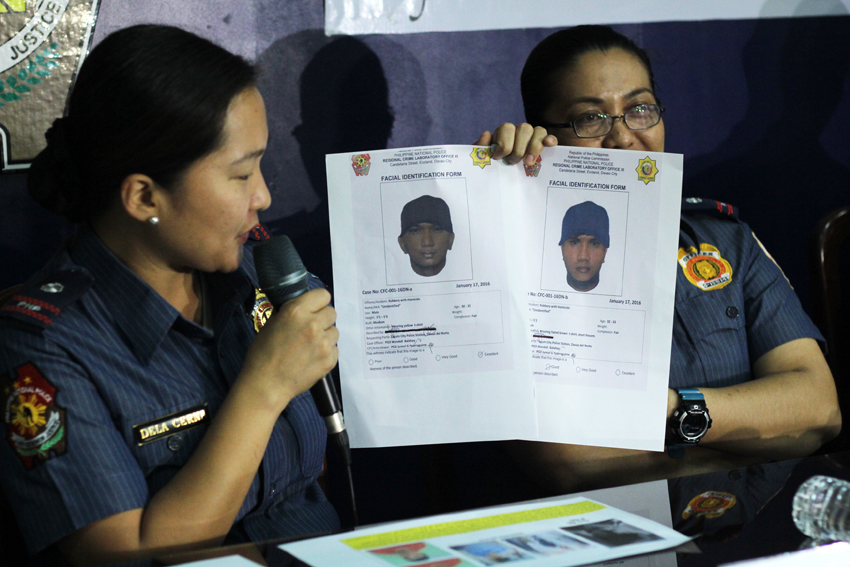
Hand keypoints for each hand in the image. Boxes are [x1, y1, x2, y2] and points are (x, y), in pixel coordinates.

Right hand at [241, 288, 338, 409]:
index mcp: (296, 311)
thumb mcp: (273, 323)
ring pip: (334, 331)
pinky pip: (334, 348)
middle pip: (331, 312)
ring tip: (309, 346)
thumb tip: (305, 308)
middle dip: (322, 319)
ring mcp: (324, 343)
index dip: (317, 302)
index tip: (313, 309)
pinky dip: (326, 352)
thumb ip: (292, 312)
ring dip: (325, 336)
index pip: (323, 295)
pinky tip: (311, 358)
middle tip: (310, 330)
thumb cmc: (263, 353)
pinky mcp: (330, 359)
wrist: (267, 384)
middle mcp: (313, 324)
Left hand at [475, 122, 557, 164]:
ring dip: (534, 147)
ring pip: (538, 131)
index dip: (504, 143)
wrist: (499, 187)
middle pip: (524, 128)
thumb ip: (479, 149)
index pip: (507, 128)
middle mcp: (518, 134)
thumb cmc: (490, 171)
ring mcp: (532, 139)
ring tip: (528, 163)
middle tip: (512, 163)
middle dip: (518, 148)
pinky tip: (549, 145)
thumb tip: (487, 134)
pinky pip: (549, 137)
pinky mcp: (544, 147)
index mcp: (503, 135)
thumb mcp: (481, 162)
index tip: (499, 157)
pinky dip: (550, 139)